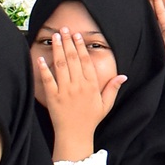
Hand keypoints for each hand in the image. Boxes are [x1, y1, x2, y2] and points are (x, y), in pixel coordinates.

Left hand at [34, 28, 126, 162]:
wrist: (75, 135)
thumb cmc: (91, 120)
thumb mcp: (106, 104)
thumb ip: (113, 88)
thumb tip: (123, 76)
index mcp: (91, 85)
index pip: (86, 61)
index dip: (81, 47)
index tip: (78, 36)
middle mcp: (78, 86)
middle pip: (73, 59)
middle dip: (68, 42)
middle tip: (64, 30)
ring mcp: (65, 91)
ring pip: (60, 65)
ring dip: (57, 50)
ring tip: (55, 37)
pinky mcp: (53, 97)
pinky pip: (48, 80)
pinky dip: (44, 69)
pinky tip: (41, 58)